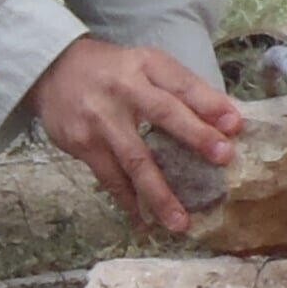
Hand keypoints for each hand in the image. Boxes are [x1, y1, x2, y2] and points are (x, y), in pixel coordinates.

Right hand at [25, 37, 242, 233]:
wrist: (51, 69)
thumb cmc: (111, 71)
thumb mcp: (145, 65)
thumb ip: (180, 89)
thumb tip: (225, 120)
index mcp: (144, 65)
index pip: (181, 82)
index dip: (209, 103)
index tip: (235, 124)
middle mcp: (123, 88)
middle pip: (162, 113)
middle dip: (194, 136)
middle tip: (223, 158)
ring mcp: (100, 118)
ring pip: (134, 159)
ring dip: (158, 193)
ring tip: (180, 222)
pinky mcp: (83, 143)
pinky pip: (110, 178)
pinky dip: (128, 202)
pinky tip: (144, 222)